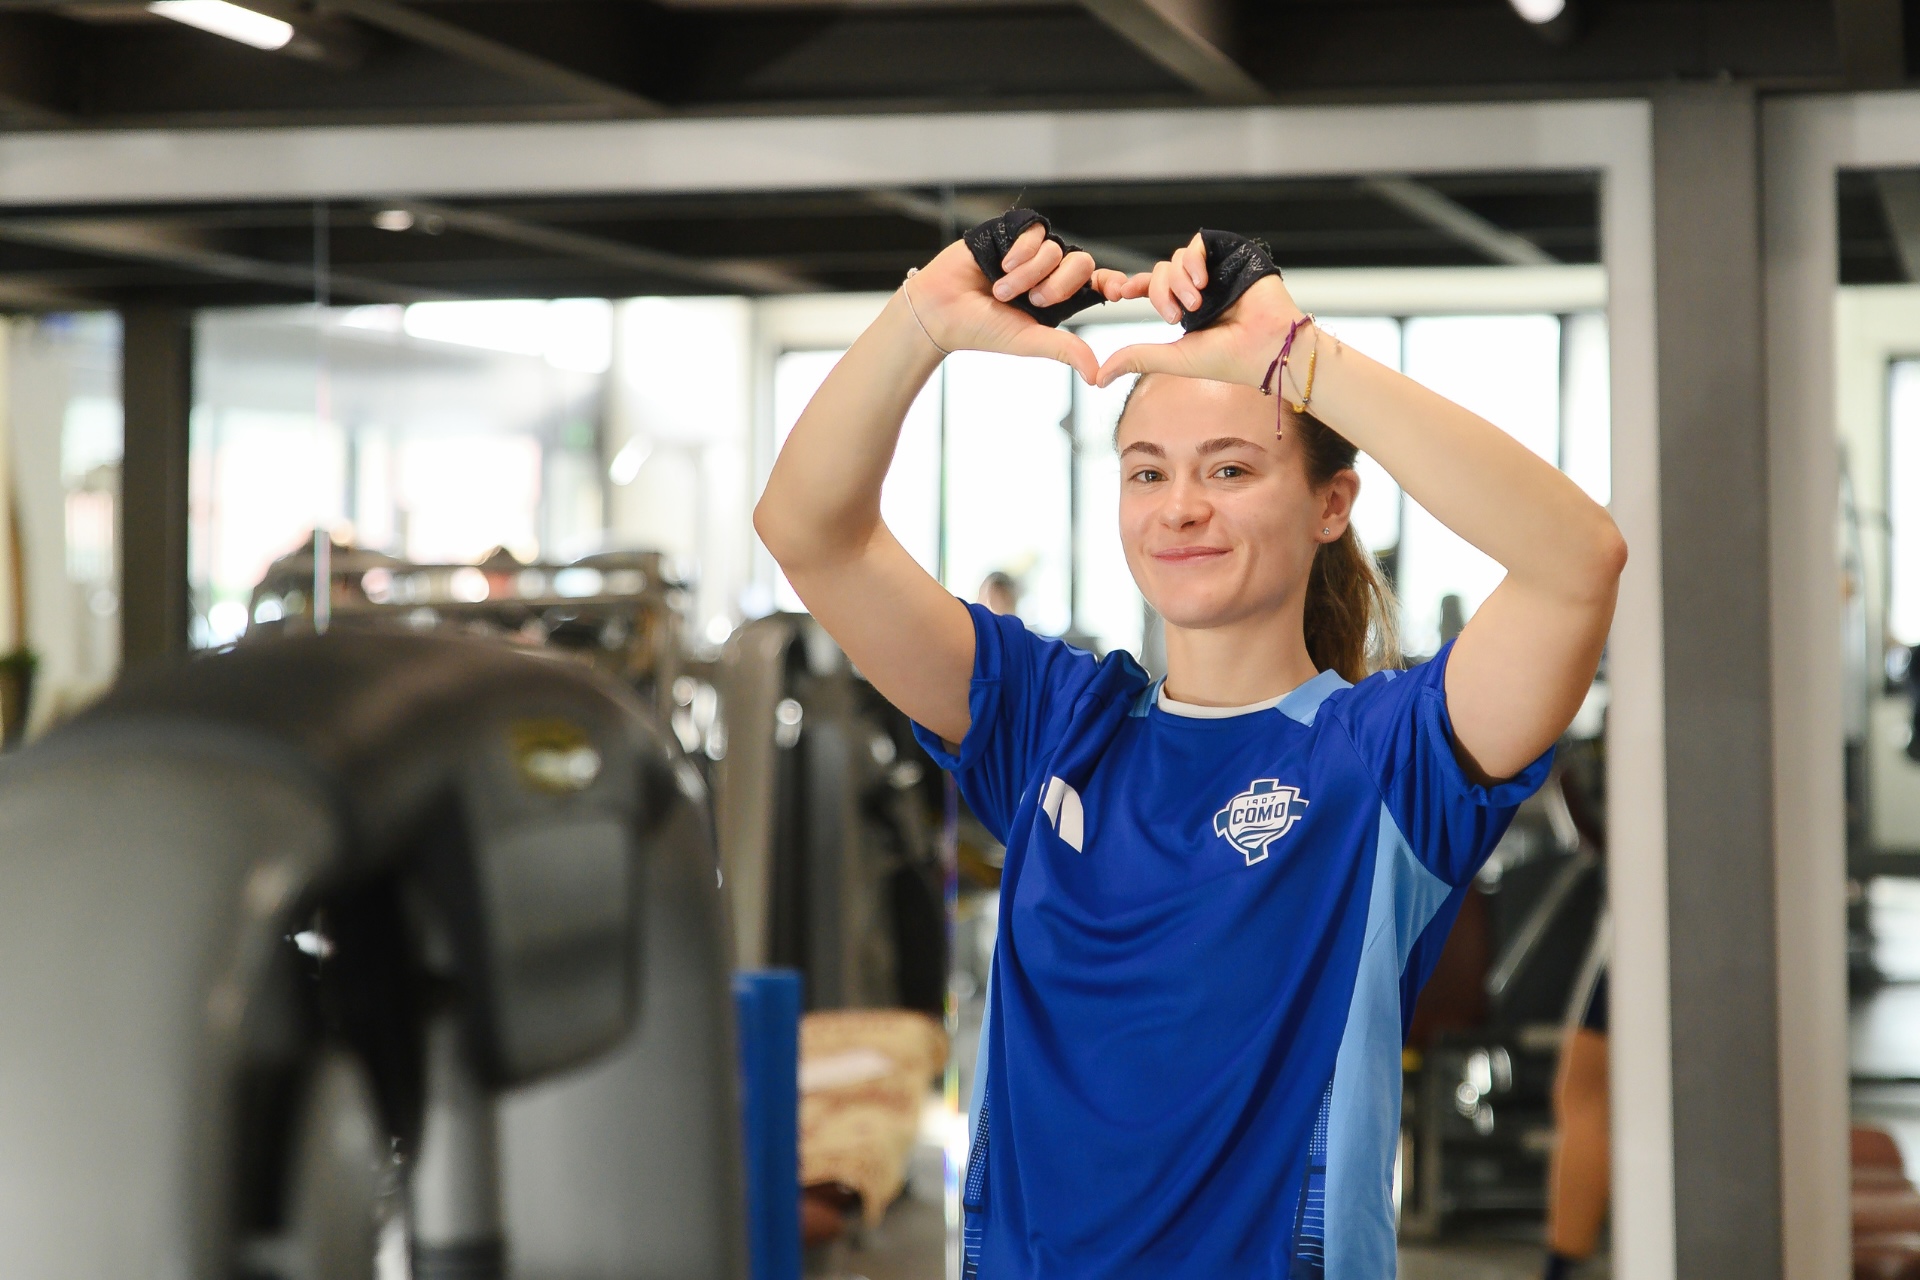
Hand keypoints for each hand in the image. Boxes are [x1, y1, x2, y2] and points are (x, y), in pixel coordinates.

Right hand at [904, 225, 1132, 383]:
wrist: (942, 309)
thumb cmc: (982, 330)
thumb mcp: (1029, 341)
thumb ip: (1065, 349)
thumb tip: (1097, 376)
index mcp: (1058, 298)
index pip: (1097, 283)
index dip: (1113, 282)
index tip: (1121, 290)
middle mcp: (1048, 272)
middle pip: (1081, 263)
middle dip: (1058, 285)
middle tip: (1031, 300)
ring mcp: (1032, 252)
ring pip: (1056, 249)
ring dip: (1028, 273)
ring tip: (1001, 289)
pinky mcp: (1013, 232)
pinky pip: (1036, 230)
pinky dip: (1020, 251)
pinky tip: (998, 265)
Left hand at [1093, 233, 1306, 387]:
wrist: (1268, 347)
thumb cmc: (1227, 359)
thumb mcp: (1173, 358)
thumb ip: (1137, 358)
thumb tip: (1097, 377)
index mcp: (1186, 309)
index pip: (1151, 288)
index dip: (1133, 286)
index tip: (1118, 293)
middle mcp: (1200, 288)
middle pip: (1161, 271)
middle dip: (1160, 292)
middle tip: (1175, 315)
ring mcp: (1216, 270)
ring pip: (1176, 258)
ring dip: (1178, 280)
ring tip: (1196, 303)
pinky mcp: (1230, 254)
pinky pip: (1197, 243)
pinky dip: (1192, 260)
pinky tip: (1202, 282)